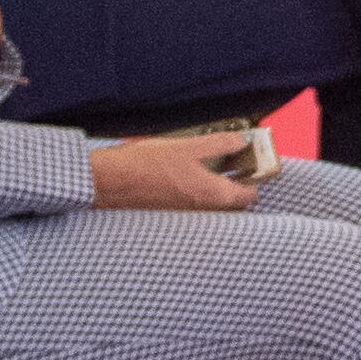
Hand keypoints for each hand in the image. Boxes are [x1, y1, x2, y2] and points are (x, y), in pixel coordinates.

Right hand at [88, 130, 263, 211]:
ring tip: (201, 168)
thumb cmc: (144, 166)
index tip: (251, 164)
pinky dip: (192, 196)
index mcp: (213, 195)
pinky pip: (190, 209)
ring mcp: (184, 218)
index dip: (254, 178)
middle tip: (228, 163)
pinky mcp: (168, 218)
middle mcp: (202, 213)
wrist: (106, 183)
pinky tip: (178, 178)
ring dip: (211, 190)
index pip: (249, 196)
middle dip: (234, 185)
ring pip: (210, 207)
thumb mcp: (186, 147)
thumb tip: (239, 141)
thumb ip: (218, 144)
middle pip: (231, 204)